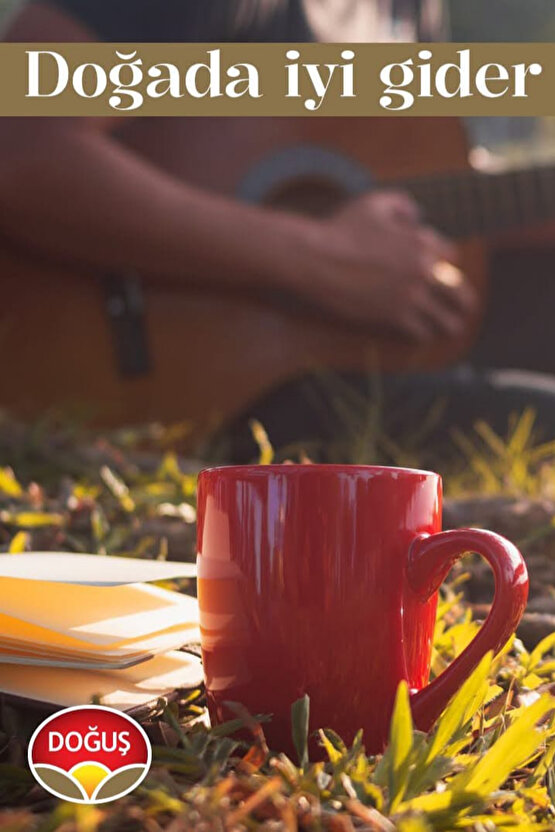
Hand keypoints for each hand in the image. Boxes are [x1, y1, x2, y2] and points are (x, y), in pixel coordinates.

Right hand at [295, 190, 476, 340]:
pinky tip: (420, 335)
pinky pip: (420, 333)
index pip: (451, 257)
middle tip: (464, 309)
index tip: (440, 274)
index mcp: (422, 243)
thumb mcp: (373, 203)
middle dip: (462, 301)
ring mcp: (410, 297)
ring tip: (450, 330)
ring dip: (448, 325)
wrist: (314, 260)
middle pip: (460, 293)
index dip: (446, 265)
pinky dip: (422, 335)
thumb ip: (401, 204)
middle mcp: (423, 272)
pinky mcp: (393, 318)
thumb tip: (416, 214)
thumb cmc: (340, 229)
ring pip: (445, 320)